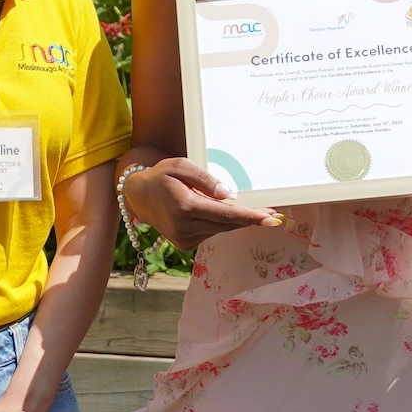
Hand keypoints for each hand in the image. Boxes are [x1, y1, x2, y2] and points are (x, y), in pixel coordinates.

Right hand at [124, 157, 278, 251]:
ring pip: (220, 229)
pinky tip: (224, 214)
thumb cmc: (161, 176)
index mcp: (185, 206)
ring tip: (256, 211)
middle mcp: (185, 227)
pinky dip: (221, 224)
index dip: (250, 216)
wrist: (137, 197)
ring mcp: (184, 239)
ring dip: (238, 221)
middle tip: (274, 214)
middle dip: (251, 219)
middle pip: (227, 224)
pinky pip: (211, 232)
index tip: (270, 218)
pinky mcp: (184, 245)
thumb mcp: (180, 166)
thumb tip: (229, 194)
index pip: (225, 214)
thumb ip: (205, 179)